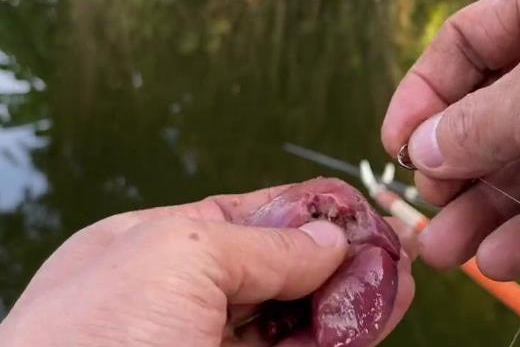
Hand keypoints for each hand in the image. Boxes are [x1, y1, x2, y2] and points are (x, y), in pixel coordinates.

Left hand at [0, 184, 412, 346]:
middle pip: (277, 266)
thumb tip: (328, 237)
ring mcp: (212, 345)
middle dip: (335, 252)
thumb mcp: (180, 254)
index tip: (350, 206)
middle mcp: (183, 297)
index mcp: (154, 247)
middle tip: (389, 242)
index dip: (300, 209)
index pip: (242, 217)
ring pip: (296, 313)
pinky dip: (346, 332)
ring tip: (401, 272)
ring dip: (351, 293)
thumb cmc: (98, 332)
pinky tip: (383, 307)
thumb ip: (261, 243)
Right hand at [381, 0, 519, 279]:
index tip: (394, 143)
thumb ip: (477, 120)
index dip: (422, 93)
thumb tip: (419, 147)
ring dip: (482, 212)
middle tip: (422, 207)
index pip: (465, 45)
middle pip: (489, 114)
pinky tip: (498, 259)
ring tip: (444, 251)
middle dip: (450, 166)